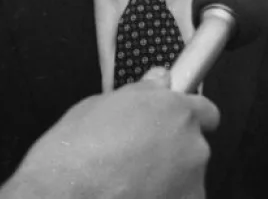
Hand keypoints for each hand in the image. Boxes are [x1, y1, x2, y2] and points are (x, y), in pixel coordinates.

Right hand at [0, 68, 217, 198]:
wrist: (62, 196)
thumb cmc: (74, 151)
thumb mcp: (98, 106)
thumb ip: (140, 93)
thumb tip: (160, 80)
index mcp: (175, 110)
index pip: (205, 111)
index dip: (188, 119)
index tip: (172, 127)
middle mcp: (193, 143)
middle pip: (194, 146)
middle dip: (173, 151)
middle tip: (139, 160)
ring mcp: (193, 180)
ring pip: (187, 177)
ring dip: (169, 178)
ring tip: (130, 183)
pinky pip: (181, 198)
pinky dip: (165, 198)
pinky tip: (135, 197)